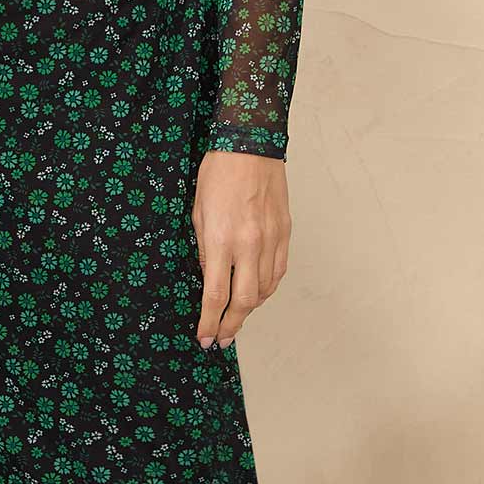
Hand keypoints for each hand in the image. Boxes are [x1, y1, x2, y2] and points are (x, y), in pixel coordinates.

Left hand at [191, 150, 290, 348]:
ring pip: (265, 290)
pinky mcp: (285, 233)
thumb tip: (208, 278)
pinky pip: (279, 271)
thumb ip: (203, 250)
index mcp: (222, 240)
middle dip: (232, 325)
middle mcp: (250, 245)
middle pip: (245, 301)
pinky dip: (268, 288)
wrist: (251, 145)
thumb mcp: (197, 213)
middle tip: (222, 338)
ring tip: (237, 318)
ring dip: (250, 309)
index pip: (216, 295)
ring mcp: (271, 240)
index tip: (205, 338)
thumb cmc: (219, 173)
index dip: (210, 322)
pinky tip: (258, 293)